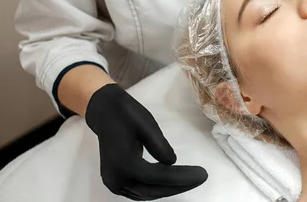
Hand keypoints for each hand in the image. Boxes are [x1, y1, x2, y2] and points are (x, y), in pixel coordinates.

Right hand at [86, 84, 207, 200]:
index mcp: (123, 162)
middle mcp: (116, 178)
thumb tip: (172, 163)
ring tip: (191, 179)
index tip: (202, 174)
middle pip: (152, 190)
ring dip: (169, 189)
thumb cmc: (127, 115)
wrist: (105, 112)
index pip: (157, 177)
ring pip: (145, 194)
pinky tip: (173, 181)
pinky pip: (139, 191)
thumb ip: (160, 146)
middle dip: (178, 186)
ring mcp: (114, 183)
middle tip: (200, 177)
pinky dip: (157, 188)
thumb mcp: (147, 125)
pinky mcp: (116, 182)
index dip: (181, 177)